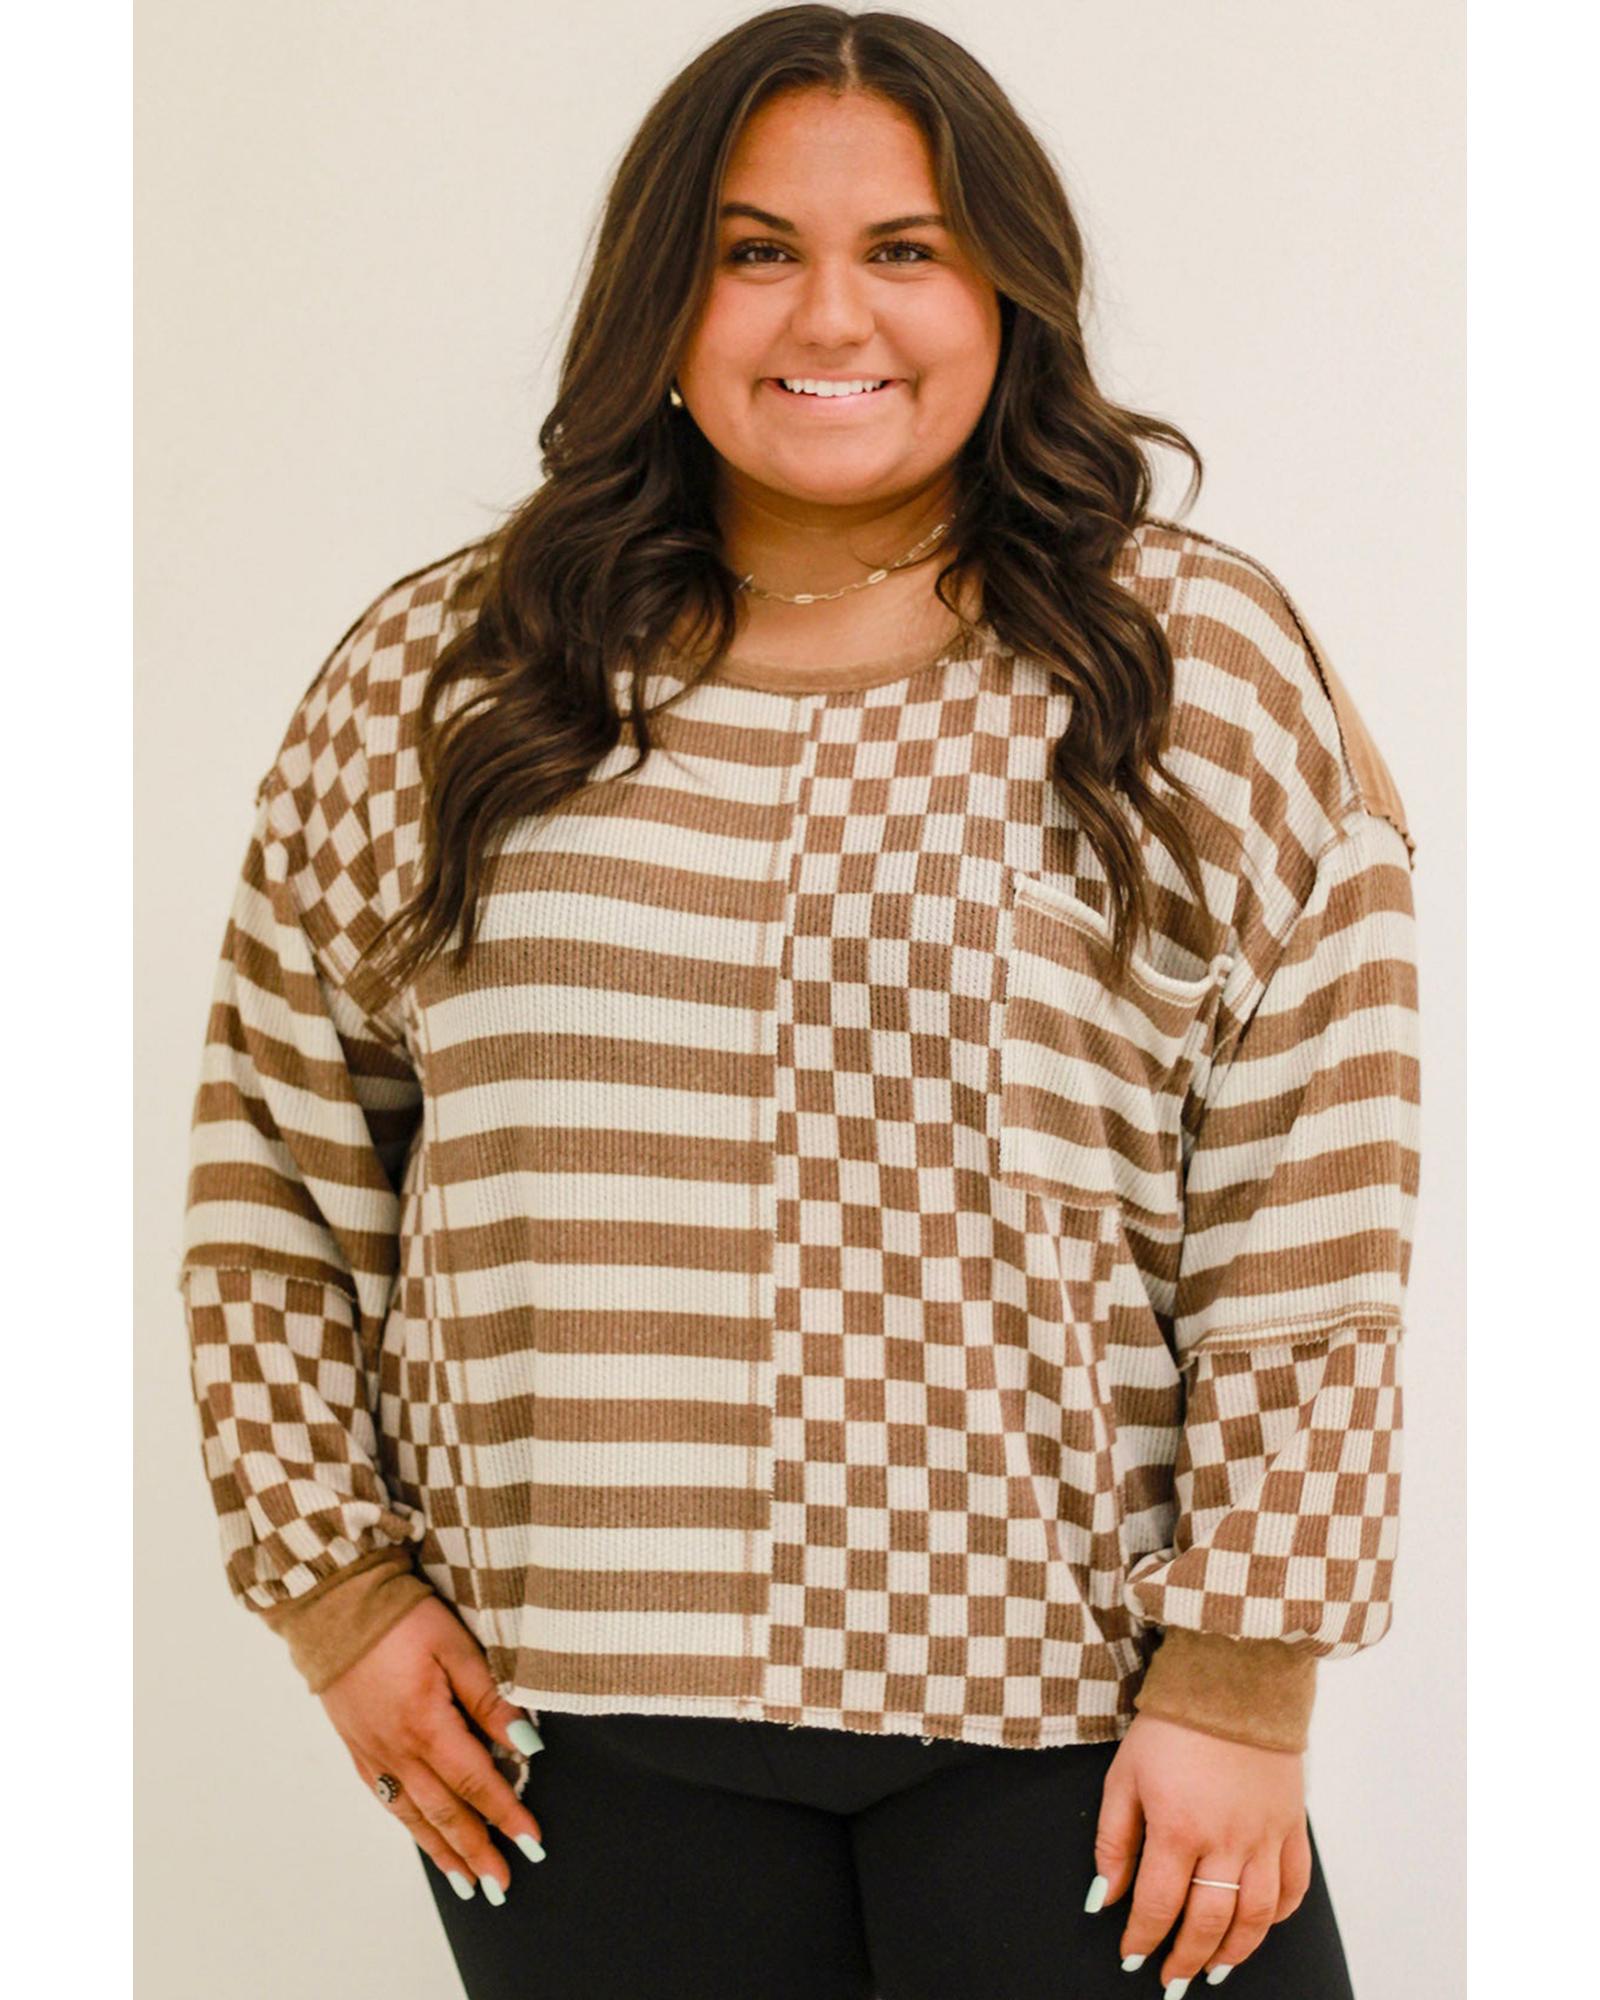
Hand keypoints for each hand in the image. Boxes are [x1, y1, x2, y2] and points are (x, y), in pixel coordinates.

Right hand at [317, 1594, 545, 1902]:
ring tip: (468, 1883)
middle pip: (444, 1812)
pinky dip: (411, 1827)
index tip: (532, 1843)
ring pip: (414, 1816)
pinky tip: (425, 1838)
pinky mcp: (358, 1748)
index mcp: (426, 1726)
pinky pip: (388, 1800)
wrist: (337, 1606)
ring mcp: (374, 1753)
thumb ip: (489, 1698)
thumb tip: (526, 1740)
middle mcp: (397, 1751)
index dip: (505, 1814)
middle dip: (477, 1850)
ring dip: (444, 1851)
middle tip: (503, 1884)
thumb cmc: (403, 1618)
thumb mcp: (456, 1646)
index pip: (475, 1782)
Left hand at [1090, 1713, 1312, 1989]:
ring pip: (1255, 1917)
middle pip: (1209, 1922)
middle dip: (1186, 1957)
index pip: (1158, 1906)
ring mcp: (1265, 1836)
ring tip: (1214, 1967)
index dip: (1143, 1939)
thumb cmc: (1172, 1726)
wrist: (1231, 1681)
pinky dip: (1278, 1916)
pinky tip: (1258, 1924)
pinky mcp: (1293, 1826)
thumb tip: (1106, 1895)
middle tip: (1171, 1976)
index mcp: (1178, 1828)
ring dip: (1234, 1951)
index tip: (1133, 1956)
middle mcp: (1226, 1840)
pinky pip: (1293, 1886)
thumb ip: (1114, 1839)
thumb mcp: (1125, 1775)